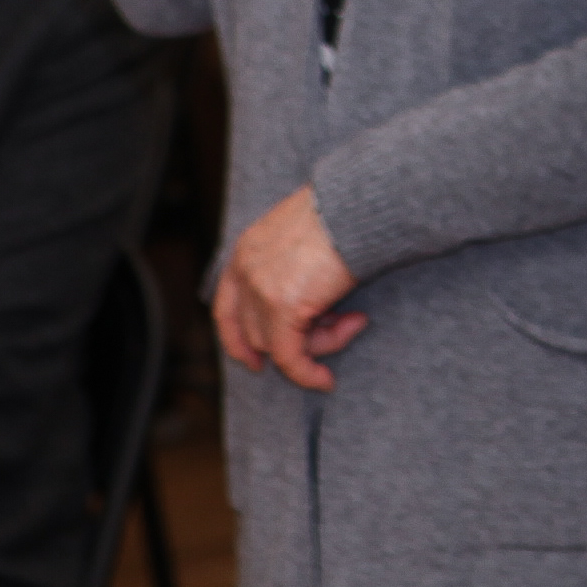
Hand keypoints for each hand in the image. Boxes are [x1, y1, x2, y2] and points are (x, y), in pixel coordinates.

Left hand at [212, 186, 365, 392]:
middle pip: (257, 331)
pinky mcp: (284, 308)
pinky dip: (307, 373)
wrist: (359, 206)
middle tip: (340, 323)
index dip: (237, 339)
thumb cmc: (346, 212)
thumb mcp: (305, 235)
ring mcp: (261, 291)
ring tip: (354, 322)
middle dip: (298, 337)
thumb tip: (313, 304)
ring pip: (276, 345)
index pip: (227, 308)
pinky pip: (290, 358)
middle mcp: (245, 272)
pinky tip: (325, 381)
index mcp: (246, 251)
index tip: (254, 360)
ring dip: (317, 344)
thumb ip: (293, 266)